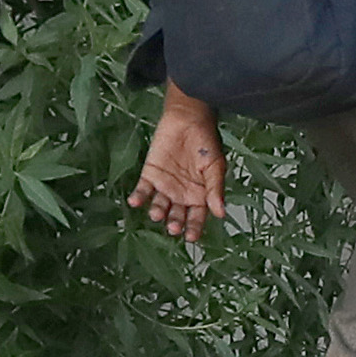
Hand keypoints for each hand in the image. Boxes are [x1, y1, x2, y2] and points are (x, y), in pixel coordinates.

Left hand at [127, 91, 225, 245]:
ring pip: (159, 206)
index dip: (194, 228)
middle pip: (177, 215)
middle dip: (175, 223)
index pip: (197, 217)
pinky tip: (135, 202)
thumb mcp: (215, 166)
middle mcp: (181, 193)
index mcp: (200, 194)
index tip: (191, 237)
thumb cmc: (205, 141)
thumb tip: (220, 213)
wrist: (188, 118)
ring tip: (157, 213)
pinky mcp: (150, 174)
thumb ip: (215, 189)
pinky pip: (143, 190)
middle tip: (173, 227)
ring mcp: (165, 185)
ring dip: (157, 212)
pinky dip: (138, 197)